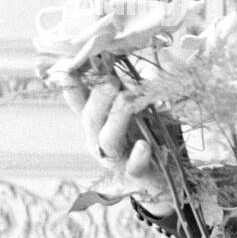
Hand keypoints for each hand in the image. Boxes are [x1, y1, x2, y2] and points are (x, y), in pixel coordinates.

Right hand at [59, 72, 175, 214]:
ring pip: (108, 139)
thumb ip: (126, 90)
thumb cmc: (149, 136)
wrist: (167, 178)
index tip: (69, 66)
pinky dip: (138, 156)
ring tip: (126, 99)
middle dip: (99, 97)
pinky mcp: (137, 175)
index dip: (71, 85)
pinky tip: (143, 145)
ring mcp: (116, 160)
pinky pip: (134, 166)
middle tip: (111, 79)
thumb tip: (121, 59)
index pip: (78, 100)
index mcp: (97, 122)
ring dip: (116, 118)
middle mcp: (98, 140)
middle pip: (91, 118)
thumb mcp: (138, 109)